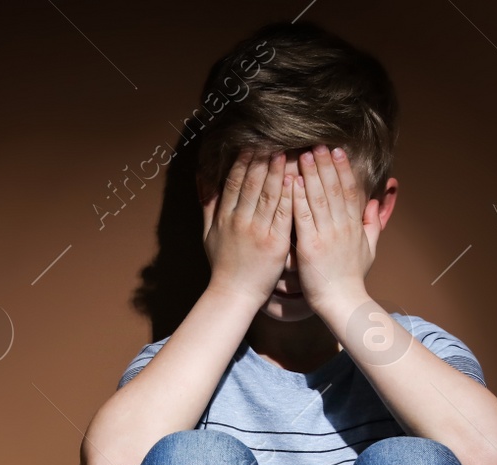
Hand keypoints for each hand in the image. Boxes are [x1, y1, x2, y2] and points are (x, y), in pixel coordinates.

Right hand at [201, 148, 293, 304]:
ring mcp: (258, 232)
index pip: (234, 182)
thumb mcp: (207, 233)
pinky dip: (288, 196)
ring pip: (269, 195)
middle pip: (252, 183)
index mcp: (225, 217)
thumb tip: (202, 176)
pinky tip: (294, 179)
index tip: (252, 143)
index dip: (243, 161)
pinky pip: (283, 215)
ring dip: (277, 171)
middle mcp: (240, 221)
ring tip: (286, 151)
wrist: (234, 294)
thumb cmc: (222, 264)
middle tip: (272, 138)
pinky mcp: (275, 243)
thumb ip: (207, 204)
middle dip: (262, 159)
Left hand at [290, 144, 378, 315]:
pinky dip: (297, 198)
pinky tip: (290, 181)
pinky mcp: (310, 246)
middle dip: (325, 164)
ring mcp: (326, 235)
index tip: (336, 151)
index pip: (349, 191)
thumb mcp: (369, 249)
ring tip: (303, 154)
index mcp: (354, 226)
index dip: (343, 169)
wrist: (343, 301)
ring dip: (310, 174)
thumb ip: (372, 225)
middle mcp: (342, 226)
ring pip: (318, 198)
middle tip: (317, 143)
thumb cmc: (352, 278)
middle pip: (334, 189)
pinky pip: (303, 217)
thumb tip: (374, 205)